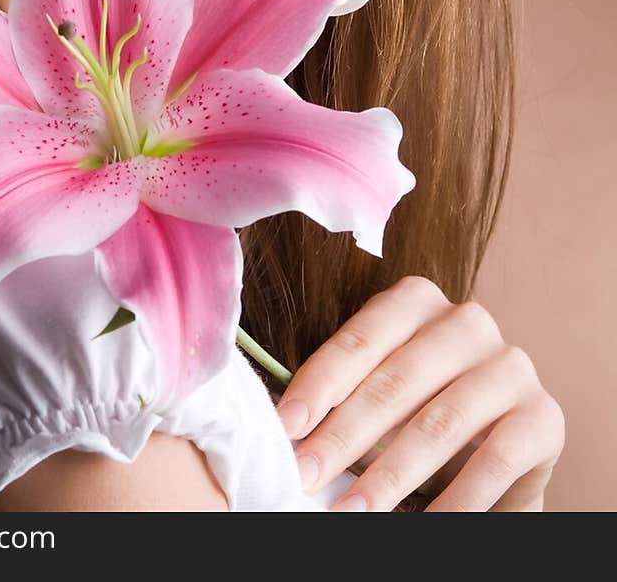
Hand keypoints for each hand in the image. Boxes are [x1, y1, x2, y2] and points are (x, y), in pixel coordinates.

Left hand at [275, 275, 564, 510]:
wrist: (499, 447)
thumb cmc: (419, 409)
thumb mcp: (379, 391)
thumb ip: (341, 395)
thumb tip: (284, 429)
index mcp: (418, 300)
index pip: (360, 340)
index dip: (319, 384)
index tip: (284, 428)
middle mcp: (467, 321)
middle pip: (394, 381)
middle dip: (343, 436)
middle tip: (305, 476)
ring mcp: (511, 365)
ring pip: (440, 422)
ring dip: (390, 475)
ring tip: (352, 511)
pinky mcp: (543, 415)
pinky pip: (495, 459)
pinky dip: (457, 499)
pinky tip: (424, 527)